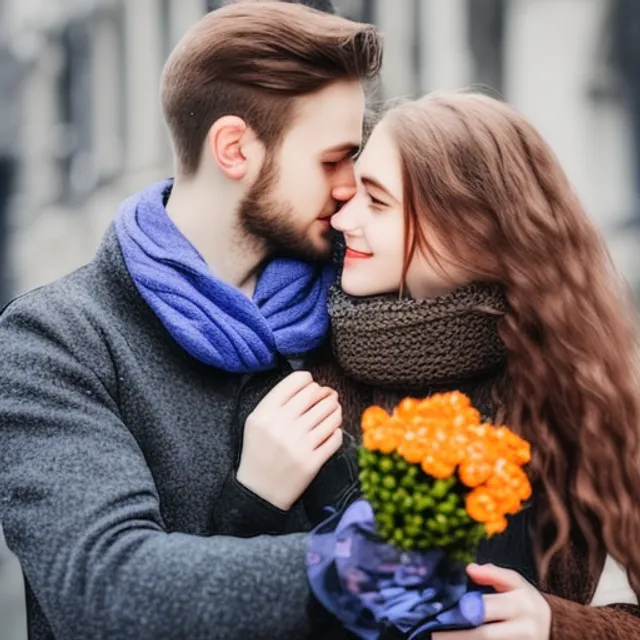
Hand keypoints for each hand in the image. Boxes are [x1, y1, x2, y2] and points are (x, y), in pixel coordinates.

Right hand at [236, 371, 342, 510]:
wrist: (258, 491)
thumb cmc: (259, 450)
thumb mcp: (256, 420)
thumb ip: (277, 400)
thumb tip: (311, 385)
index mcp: (265, 412)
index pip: (297, 381)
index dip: (309, 380)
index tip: (311, 386)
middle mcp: (282, 426)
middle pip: (317, 394)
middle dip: (326, 393)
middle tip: (328, 397)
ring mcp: (299, 445)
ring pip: (331, 413)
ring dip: (335, 410)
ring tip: (333, 411)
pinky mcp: (312, 462)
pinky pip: (336, 437)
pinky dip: (337, 431)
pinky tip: (331, 431)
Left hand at [432, 563, 550, 639]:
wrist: (553, 629)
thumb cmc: (525, 602)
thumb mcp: (515, 583)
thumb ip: (493, 573)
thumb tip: (469, 568)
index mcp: (520, 605)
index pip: (484, 608)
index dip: (460, 611)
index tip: (438, 613)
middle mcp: (524, 630)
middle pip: (482, 635)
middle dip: (455, 635)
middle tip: (432, 634)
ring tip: (438, 638)